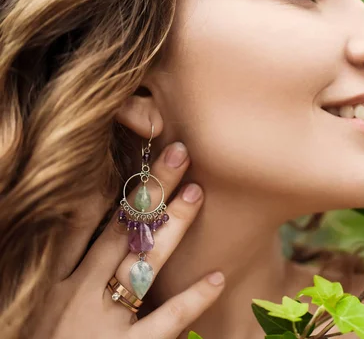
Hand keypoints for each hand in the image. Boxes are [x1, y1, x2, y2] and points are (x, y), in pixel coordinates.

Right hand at [32, 142, 222, 338]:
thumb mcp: (36, 302)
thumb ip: (59, 265)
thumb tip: (84, 225)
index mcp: (50, 279)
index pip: (82, 222)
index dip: (113, 186)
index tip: (137, 154)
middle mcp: (74, 292)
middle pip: (119, 229)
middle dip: (151, 190)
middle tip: (180, 154)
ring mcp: (100, 320)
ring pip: (142, 262)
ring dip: (171, 225)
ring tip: (197, 192)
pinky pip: (164, 320)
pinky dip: (192, 299)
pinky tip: (216, 277)